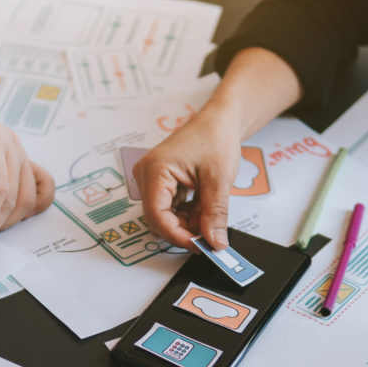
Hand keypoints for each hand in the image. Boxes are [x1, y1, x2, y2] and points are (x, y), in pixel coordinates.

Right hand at [133, 101, 241, 249]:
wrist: (220, 121)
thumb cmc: (216, 137)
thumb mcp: (219, 180)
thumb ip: (215, 214)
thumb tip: (214, 242)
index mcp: (155, 170)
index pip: (157, 215)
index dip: (178, 235)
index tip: (201, 246)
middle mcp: (147, 175)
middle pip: (159, 219)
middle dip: (184, 230)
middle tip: (210, 235)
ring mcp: (152, 179)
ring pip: (165, 216)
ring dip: (188, 222)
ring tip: (209, 211)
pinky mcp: (161, 183)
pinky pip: (170, 208)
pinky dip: (187, 214)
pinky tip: (203, 206)